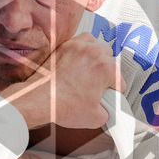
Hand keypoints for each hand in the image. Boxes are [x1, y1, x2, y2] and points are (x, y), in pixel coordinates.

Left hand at [1, 33, 124, 130]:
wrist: (38, 100)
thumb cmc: (63, 106)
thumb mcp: (95, 118)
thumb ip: (108, 112)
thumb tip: (107, 109)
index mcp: (105, 68)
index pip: (119, 80)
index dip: (114, 92)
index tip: (108, 96)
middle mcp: (94, 52)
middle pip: (110, 59)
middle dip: (107, 72)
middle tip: (98, 85)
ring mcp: (78, 46)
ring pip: (98, 45)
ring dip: (97, 56)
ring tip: (91, 70)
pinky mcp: (65, 46)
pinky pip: (81, 40)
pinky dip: (84, 47)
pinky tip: (80, 59)